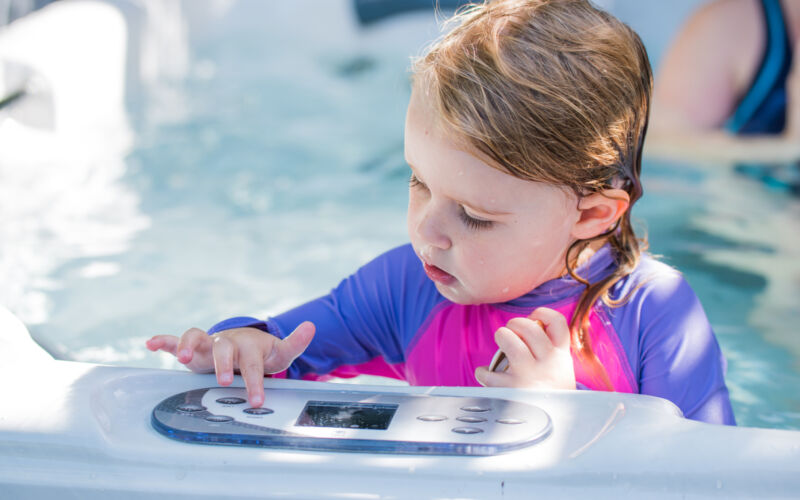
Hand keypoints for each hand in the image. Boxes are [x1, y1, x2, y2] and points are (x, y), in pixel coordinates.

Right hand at [146, 322, 314, 406]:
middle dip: (224, 365)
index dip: (255, 382)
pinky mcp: (195, 347)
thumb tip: (312, 326)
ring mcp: (210, 343)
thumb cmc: (262, 352)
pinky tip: (150, 344)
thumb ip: (295, 342)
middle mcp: (228, 342)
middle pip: (224, 349)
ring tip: (183, 359)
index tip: (257, 400)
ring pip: (197, 338)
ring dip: (189, 345)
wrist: (245, 342)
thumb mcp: (281, 351)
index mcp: (249, 346)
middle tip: (226, 382)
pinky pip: (176, 340)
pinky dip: (164, 341)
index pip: (253, 365)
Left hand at [474, 308, 575, 389]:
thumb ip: (552, 353)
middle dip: (515, 323)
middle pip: (530, 327)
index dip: (543, 314)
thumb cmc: (553, 395)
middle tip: (511, 330)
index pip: (558, 323)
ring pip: (510, 341)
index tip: (534, 317)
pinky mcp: (511, 390)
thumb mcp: (562, 373)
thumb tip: (534, 326)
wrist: (557, 430)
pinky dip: (483, 373)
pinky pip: (489, 372)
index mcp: (561, 357)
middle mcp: (547, 363)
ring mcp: (529, 375)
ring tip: (501, 343)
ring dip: (502, 336)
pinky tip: (486, 375)